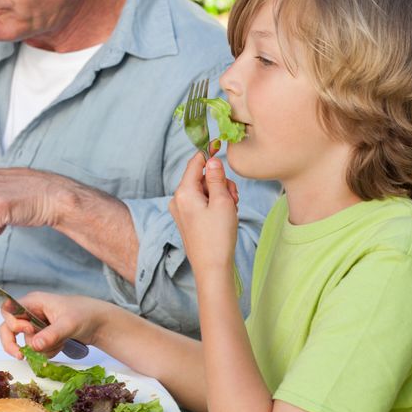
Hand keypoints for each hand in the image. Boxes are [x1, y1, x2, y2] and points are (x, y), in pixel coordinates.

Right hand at [0, 291, 108, 359]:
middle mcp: (32, 312)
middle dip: (15, 343)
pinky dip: (47, 351)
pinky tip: (61, 345)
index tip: (28, 331)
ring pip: (26, 342)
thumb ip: (51, 335)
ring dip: (41, 349)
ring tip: (60, 342)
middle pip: (9, 329)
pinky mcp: (44, 336)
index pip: (9, 310)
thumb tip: (34, 346)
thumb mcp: (68, 324)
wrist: (100, 323)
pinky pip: (37, 349)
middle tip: (21, 356)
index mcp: (34, 302)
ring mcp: (37, 325)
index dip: (13, 323)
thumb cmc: (85, 314)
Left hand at [169, 154, 239, 272]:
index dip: (208, 153)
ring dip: (220, 195)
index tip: (220, 143)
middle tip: (232, 198)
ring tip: (230, 210)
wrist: (211, 267)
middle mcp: (178, 199)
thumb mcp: (222, 202)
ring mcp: (181, 210)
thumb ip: (216, 178)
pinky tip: (224, 216)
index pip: (195, 162)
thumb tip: (211, 160)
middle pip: (201, 177)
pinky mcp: (187, 219)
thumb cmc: (218, 236)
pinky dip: (215, 205)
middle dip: (220, 183)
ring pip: (204, 190)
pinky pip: (202, 203)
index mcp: (184, 192)